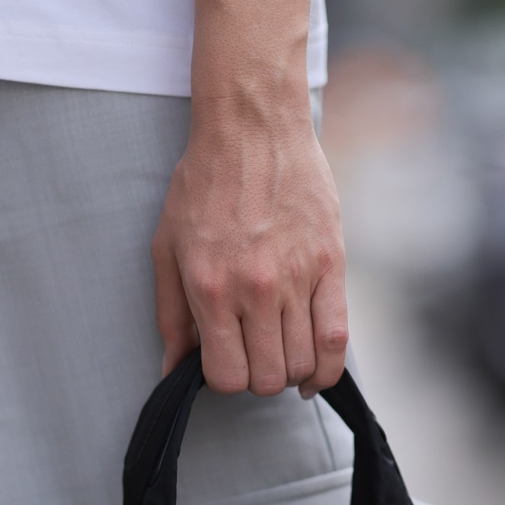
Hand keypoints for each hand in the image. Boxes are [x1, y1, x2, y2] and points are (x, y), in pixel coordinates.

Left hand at [152, 0, 347, 397]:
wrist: (252, 125)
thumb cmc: (205, 182)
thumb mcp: (167, 247)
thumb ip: (170, 315)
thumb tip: (172, 369)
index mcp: (211, 287)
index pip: (226, 375)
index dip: (224, 378)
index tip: (226, 361)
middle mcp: (255, 289)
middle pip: (266, 377)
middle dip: (258, 377)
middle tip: (254, 353)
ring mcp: (296, 278)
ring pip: (301, 363)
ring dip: (290, 371)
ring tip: (280, 351)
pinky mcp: (331, 264)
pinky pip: (337, 338)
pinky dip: (328, 369)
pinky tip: (315, 374)